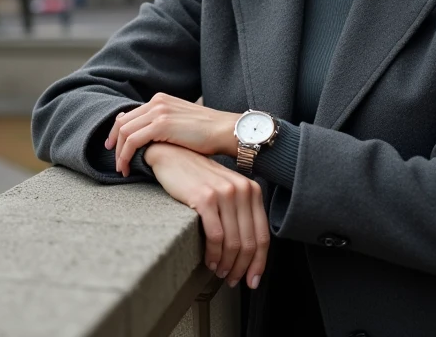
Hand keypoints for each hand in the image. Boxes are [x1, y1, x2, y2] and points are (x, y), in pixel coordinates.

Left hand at [105, 93, 238, 175]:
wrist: (226, 131)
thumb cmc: (209, 134)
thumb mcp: (181, 124)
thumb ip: (164, 126)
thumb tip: (151, 139)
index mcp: (161, 100)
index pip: (130, 115)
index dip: (118, 133)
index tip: (115, 148)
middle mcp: (157, 102)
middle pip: (123, 122)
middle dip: (115, 143)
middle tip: (116, 162)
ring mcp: (158, 112)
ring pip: (125, 132)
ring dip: (119, 153)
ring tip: (122, 169)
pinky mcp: (161, 124)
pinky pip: (133, 140)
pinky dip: (126, 155)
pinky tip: (128, 167)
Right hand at [144, 143, 268, 290]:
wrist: (172, 156)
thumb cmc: (197, 178)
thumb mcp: (225, 191)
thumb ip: (239, 213)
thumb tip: (247, 252)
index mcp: (252, 190)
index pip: (262, 235)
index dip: (259, 262)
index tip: (253, 280)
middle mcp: (242, 190)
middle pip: (249, 242)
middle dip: (242, 268)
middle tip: (232, 280)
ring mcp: (225, 194)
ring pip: (233, 242)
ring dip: (227, 264)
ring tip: (219, 272)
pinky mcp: (206, 198)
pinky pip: (216, 236)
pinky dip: (214, 254)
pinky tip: (209, 261)